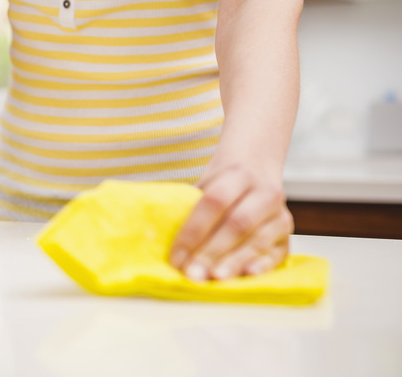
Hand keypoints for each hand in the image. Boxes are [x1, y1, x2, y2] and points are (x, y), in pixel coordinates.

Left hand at [169, 158, 293, 280]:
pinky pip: (277, 253)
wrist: (257, 168)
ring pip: (257, 239)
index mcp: (237, 175)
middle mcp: (264, 193)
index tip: (176, 257)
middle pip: (237, 223)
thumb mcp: (206, 184)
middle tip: (193, 273)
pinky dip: (262, 266)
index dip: (193, 231)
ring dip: (234, 261)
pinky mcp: (287, 236)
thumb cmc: (222, 184)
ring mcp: (280, 214)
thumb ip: (191, 207)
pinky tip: (247, 276)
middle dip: (212, 251)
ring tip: (215, 279)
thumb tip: (160, 238)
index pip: (213, 202)